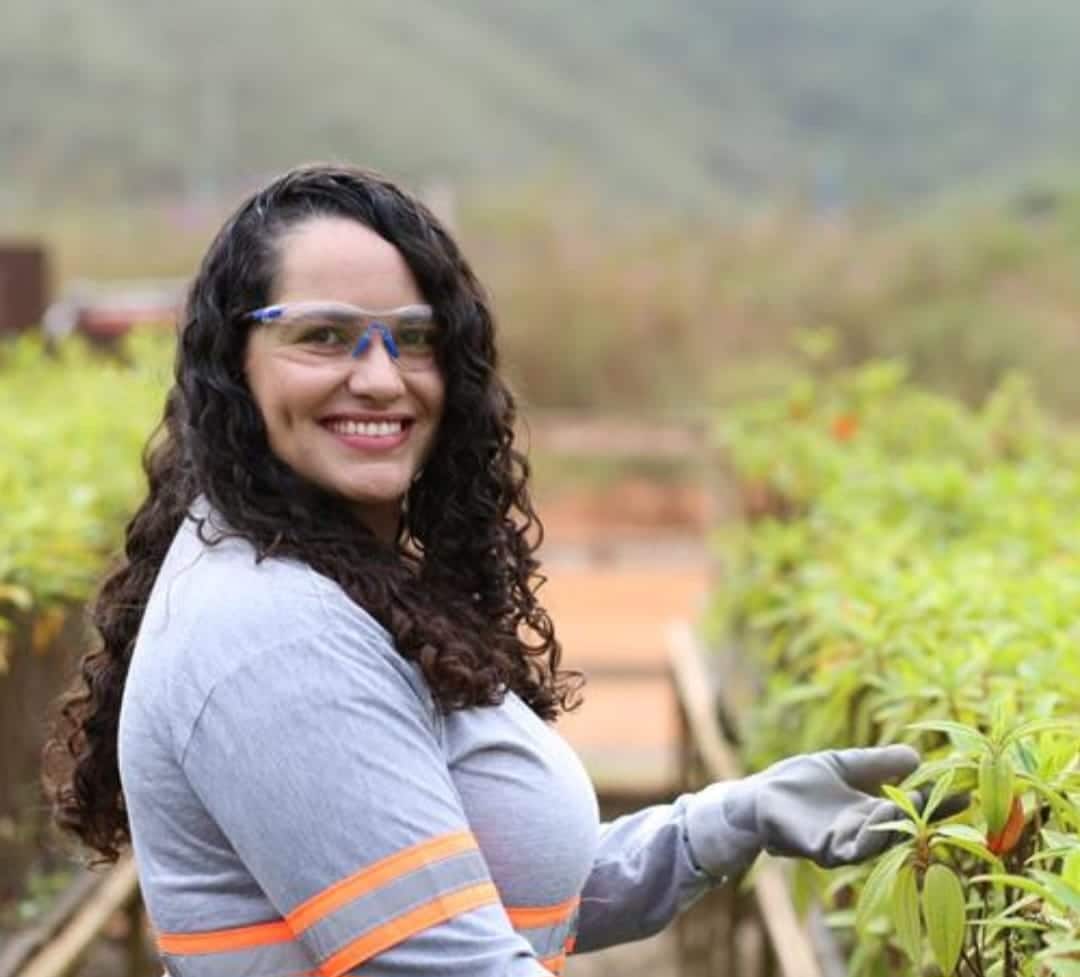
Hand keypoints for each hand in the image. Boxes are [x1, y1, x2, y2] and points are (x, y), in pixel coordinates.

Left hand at [685, 745, 965, 879]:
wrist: (756, 798)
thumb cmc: (797, 783)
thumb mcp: (842, 765)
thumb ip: (875, 763)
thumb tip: (917, 756)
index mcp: (869, 812)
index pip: (912, 808)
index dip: (938, 802)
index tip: (965, 790)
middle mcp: (862, 831)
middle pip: (904, 827)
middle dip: (930, 815)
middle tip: (956, 797)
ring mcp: (844, 843)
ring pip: (882, 839)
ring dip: (901, 822)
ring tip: (919, 800)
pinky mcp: (822, 848)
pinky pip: (853, 847)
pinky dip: (870, 833)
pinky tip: (883, 813)